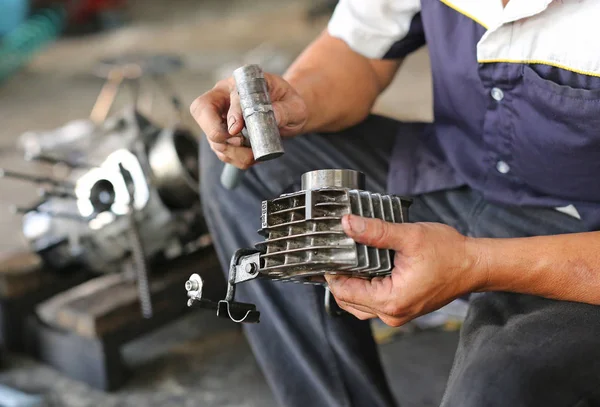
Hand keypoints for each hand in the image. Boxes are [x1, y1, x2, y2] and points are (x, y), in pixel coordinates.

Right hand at [190, 73, 307, 168]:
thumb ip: (284, 110)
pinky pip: (221, 151)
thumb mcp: (295, 105)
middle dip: (215, 131)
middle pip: (201, 110)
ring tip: (254, 155)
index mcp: (241, 83)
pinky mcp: (223, 136)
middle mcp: (224, 98)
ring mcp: (220, 118)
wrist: (287, 114)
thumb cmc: (288, 104)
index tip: (237, 129)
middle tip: (239, 142)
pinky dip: (235, 159)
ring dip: (232, 152)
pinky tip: (252, 157)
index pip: (229, 95)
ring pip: (211, 137)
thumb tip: (271, 116)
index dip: (232, 113)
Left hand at [325, 215, 484, 326]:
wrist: (474, 265)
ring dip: (350, 284)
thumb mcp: (410, 237)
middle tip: (336, 253)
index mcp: (391, 300)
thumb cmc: (449, 254)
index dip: (331, 272)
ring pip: (358, 303)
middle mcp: (392, 314)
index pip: (344, 291)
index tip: (327, 253)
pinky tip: (364, 268)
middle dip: (338, 278)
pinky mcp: (402, 308)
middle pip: (348, 300)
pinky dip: (364, 287)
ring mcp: (397, 313)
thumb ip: (376, 231)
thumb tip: (348, 224)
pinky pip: (372, 301)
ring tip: (349, 259)